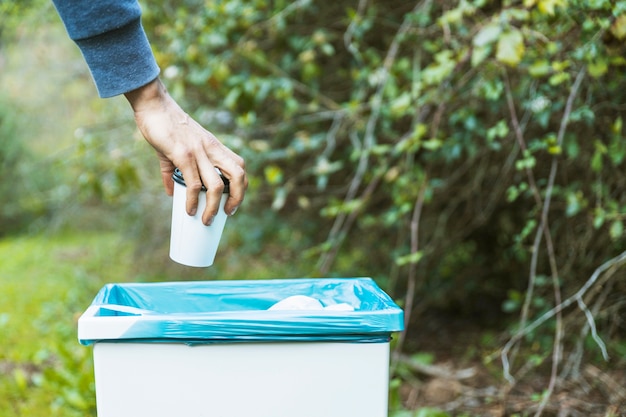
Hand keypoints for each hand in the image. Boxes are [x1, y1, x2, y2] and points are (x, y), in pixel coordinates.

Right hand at [124, 78, 246, 224]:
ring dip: (214, 207)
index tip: (233, 203)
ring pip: (217, 185)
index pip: (240, 166)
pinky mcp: (183, 154)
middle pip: (239, 176)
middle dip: (238, 198)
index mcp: (214, 146)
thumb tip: (173, 192)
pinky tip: (189, 209)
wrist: (153, 104)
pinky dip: (193, 200)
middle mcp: (212, 149)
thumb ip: (175, 171)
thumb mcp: (177, 147)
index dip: (241, 187)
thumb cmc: (165, 124)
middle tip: (227, 213)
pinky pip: (194, 183)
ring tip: (206, 219)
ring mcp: (199, 151)